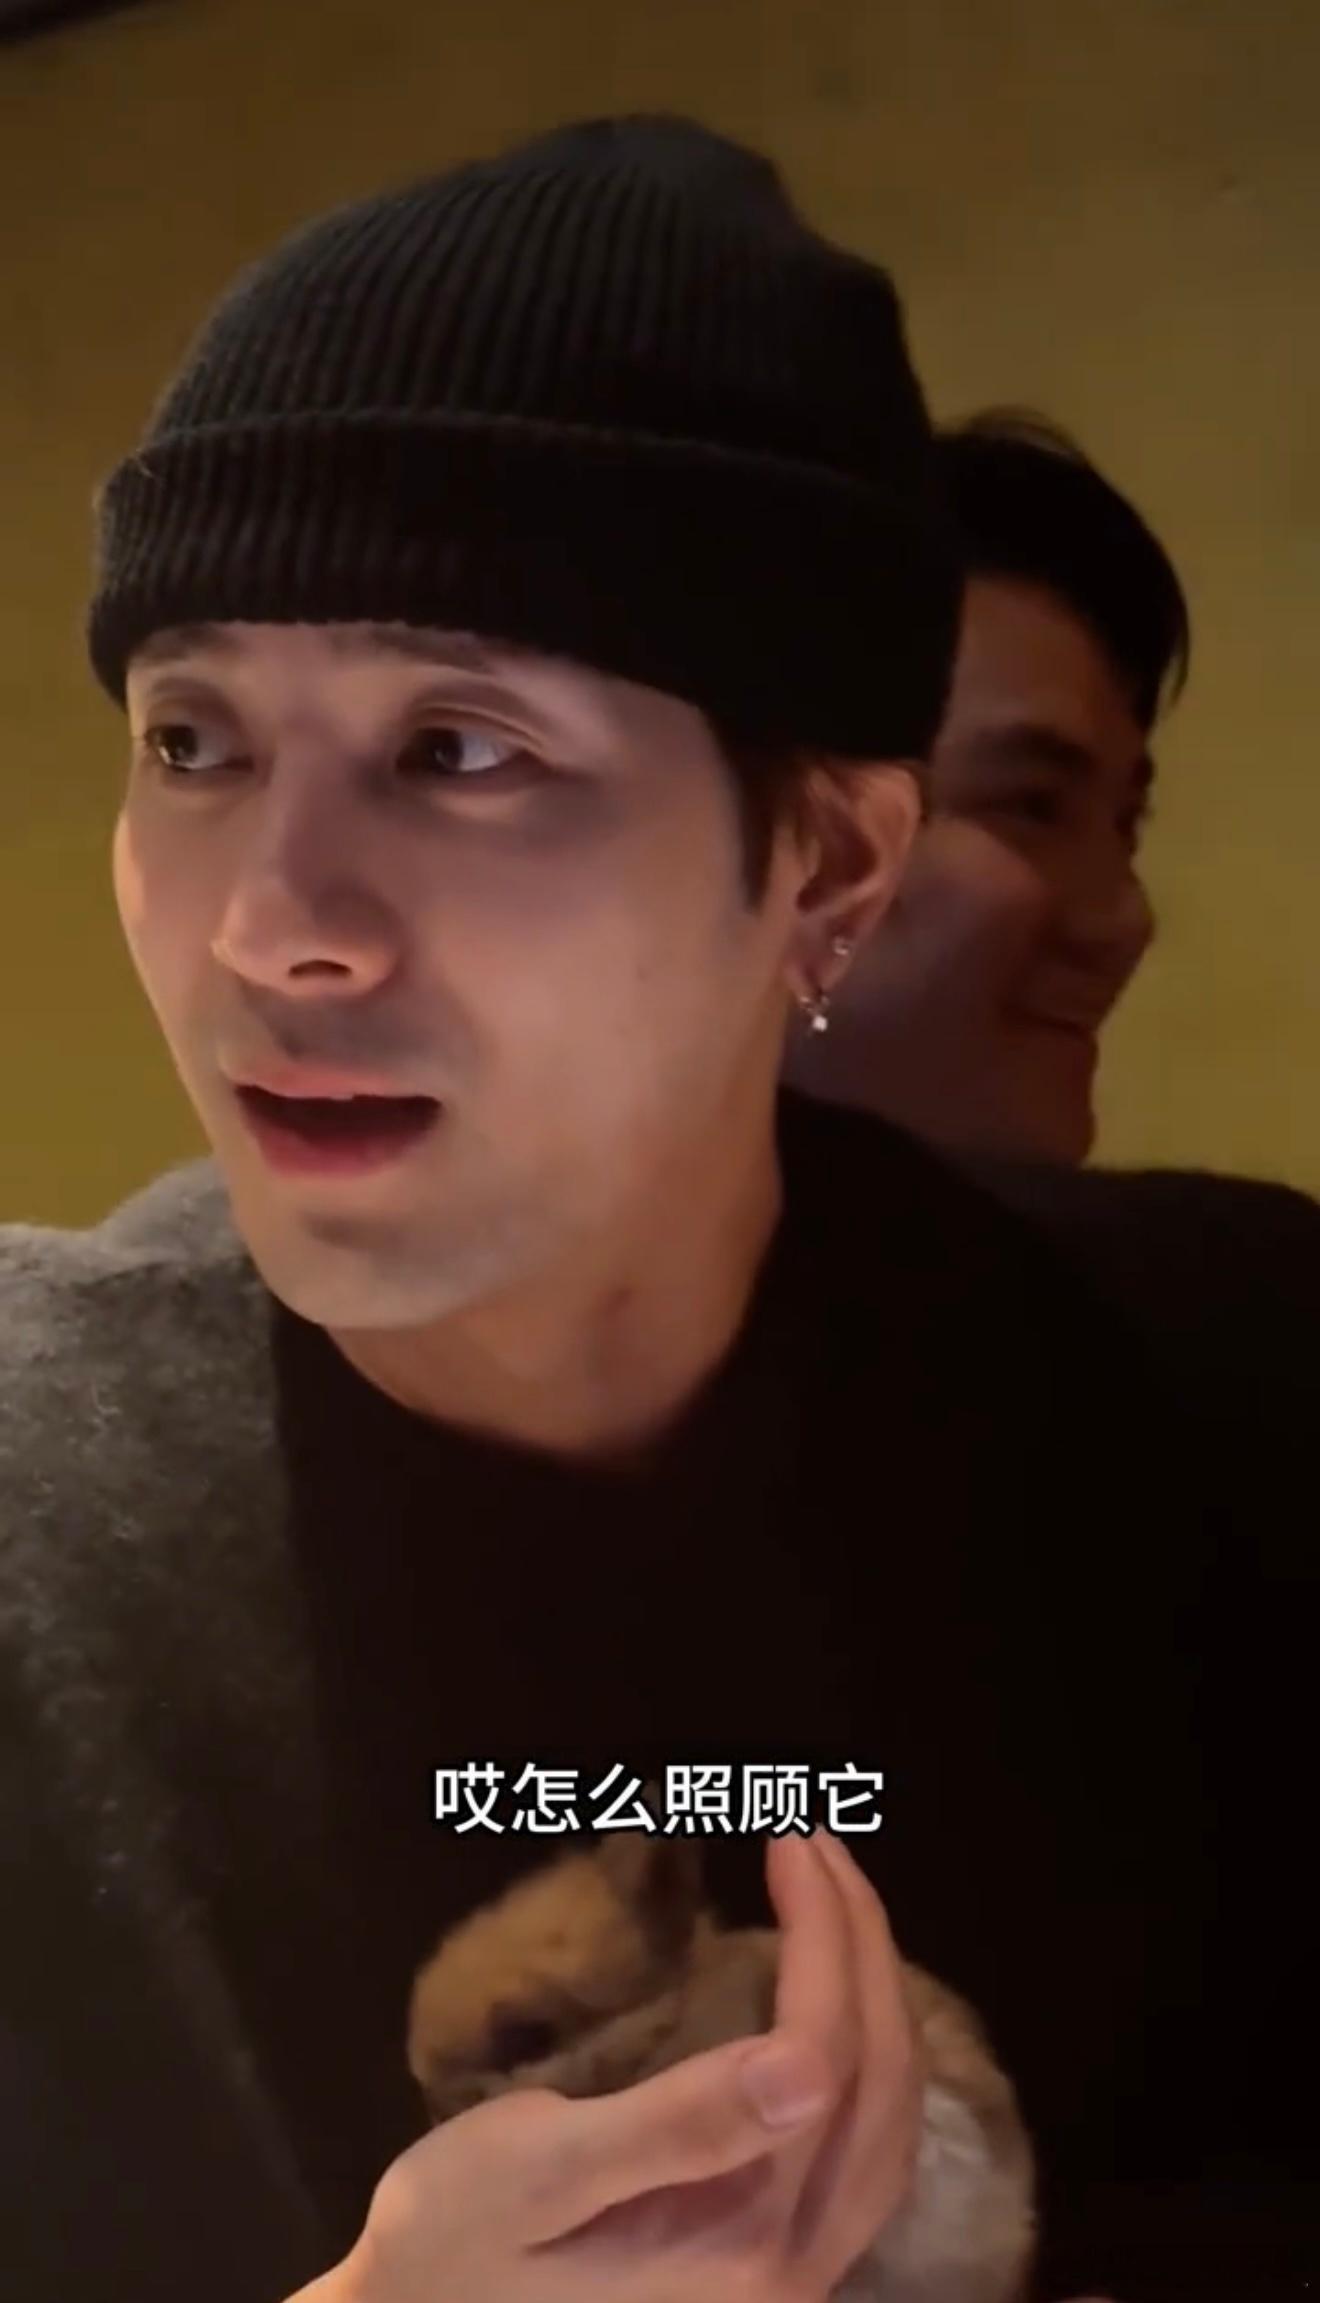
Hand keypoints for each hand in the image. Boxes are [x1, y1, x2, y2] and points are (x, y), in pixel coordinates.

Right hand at [290, 1828, 920, 2301]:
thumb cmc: (455, 2240)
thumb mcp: (540, 2170)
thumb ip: (680, 2125)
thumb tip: (811, 2064)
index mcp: (745, 2244)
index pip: (826, 2057)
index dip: (826, 1936)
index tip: (791, 1839)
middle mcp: (795, 2274)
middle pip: (880, 2085)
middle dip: (864, 1947)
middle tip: (817, 1846)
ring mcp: (792, 2281)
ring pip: (888, 2123)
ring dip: (878, 2001)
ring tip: (837, 1905)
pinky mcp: (772, 2272)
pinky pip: (862, 2154)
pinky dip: (866, 2064)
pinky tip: (833, 2011)